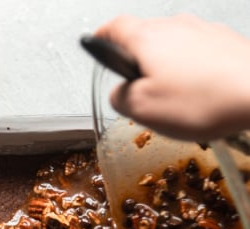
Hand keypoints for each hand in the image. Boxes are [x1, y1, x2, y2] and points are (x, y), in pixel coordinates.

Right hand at [95, 14, 249, 140]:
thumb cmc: (204, 101)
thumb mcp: (143, 110)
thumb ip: (120, 99)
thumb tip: (117, 93)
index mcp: (147, 39)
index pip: (114, 28)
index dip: (102, 37)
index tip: (97, 42)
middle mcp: (174, 27)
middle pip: (144, 38)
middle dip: (137, 63)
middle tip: (140, 92)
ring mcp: (201, 32)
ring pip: (172, 48)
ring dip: (166, 70)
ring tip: (174, 101)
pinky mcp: (223, 44)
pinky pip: (196, 56)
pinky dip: (190, 72)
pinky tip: (197, 96)